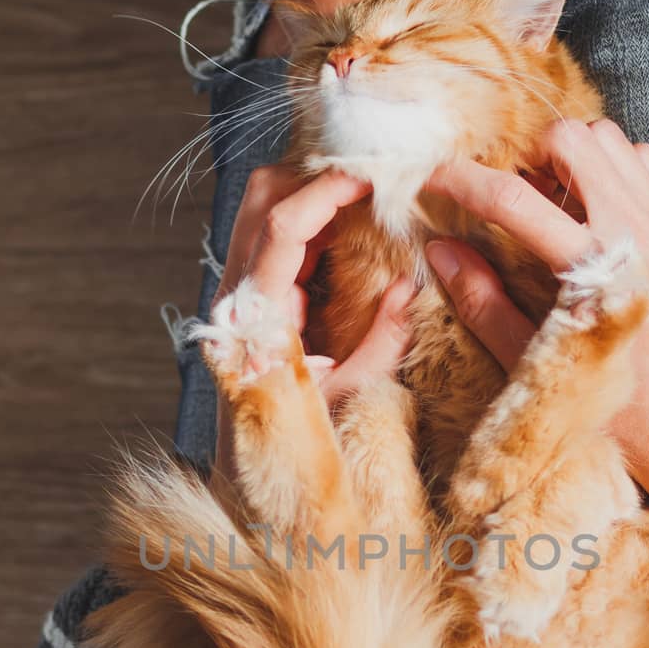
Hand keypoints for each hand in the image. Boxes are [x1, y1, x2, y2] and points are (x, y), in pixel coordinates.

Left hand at [212, 165, 413, 479]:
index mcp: (256, 315)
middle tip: (370, 177)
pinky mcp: (250, 294)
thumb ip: (385, 341)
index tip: (370, 177)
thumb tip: (411, 283)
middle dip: (314, 177)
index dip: (326, 192)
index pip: (283, 227)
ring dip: (309, 192)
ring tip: (363, 196)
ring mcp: (239, 291)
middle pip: (262, 199)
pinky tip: (350, 225)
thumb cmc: (297, 440)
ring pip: (263, 207)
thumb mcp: (351, 396)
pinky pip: (274, 233)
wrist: (250, 471)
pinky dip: (309, 217)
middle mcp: (237, 294)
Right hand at [425, 120, 648, 579]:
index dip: (461, 181)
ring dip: (578, 161)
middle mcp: (640, 231)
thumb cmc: (625, 418)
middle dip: (530, 157)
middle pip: (572, 141)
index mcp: (594, 267)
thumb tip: (442, 252)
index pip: (512, 198)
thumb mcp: (540, 368)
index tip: (432, 180)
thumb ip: (485, 304)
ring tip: (559, 208)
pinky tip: (604, 221)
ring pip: (618, 144)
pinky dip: (621, 176)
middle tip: (515, 200)